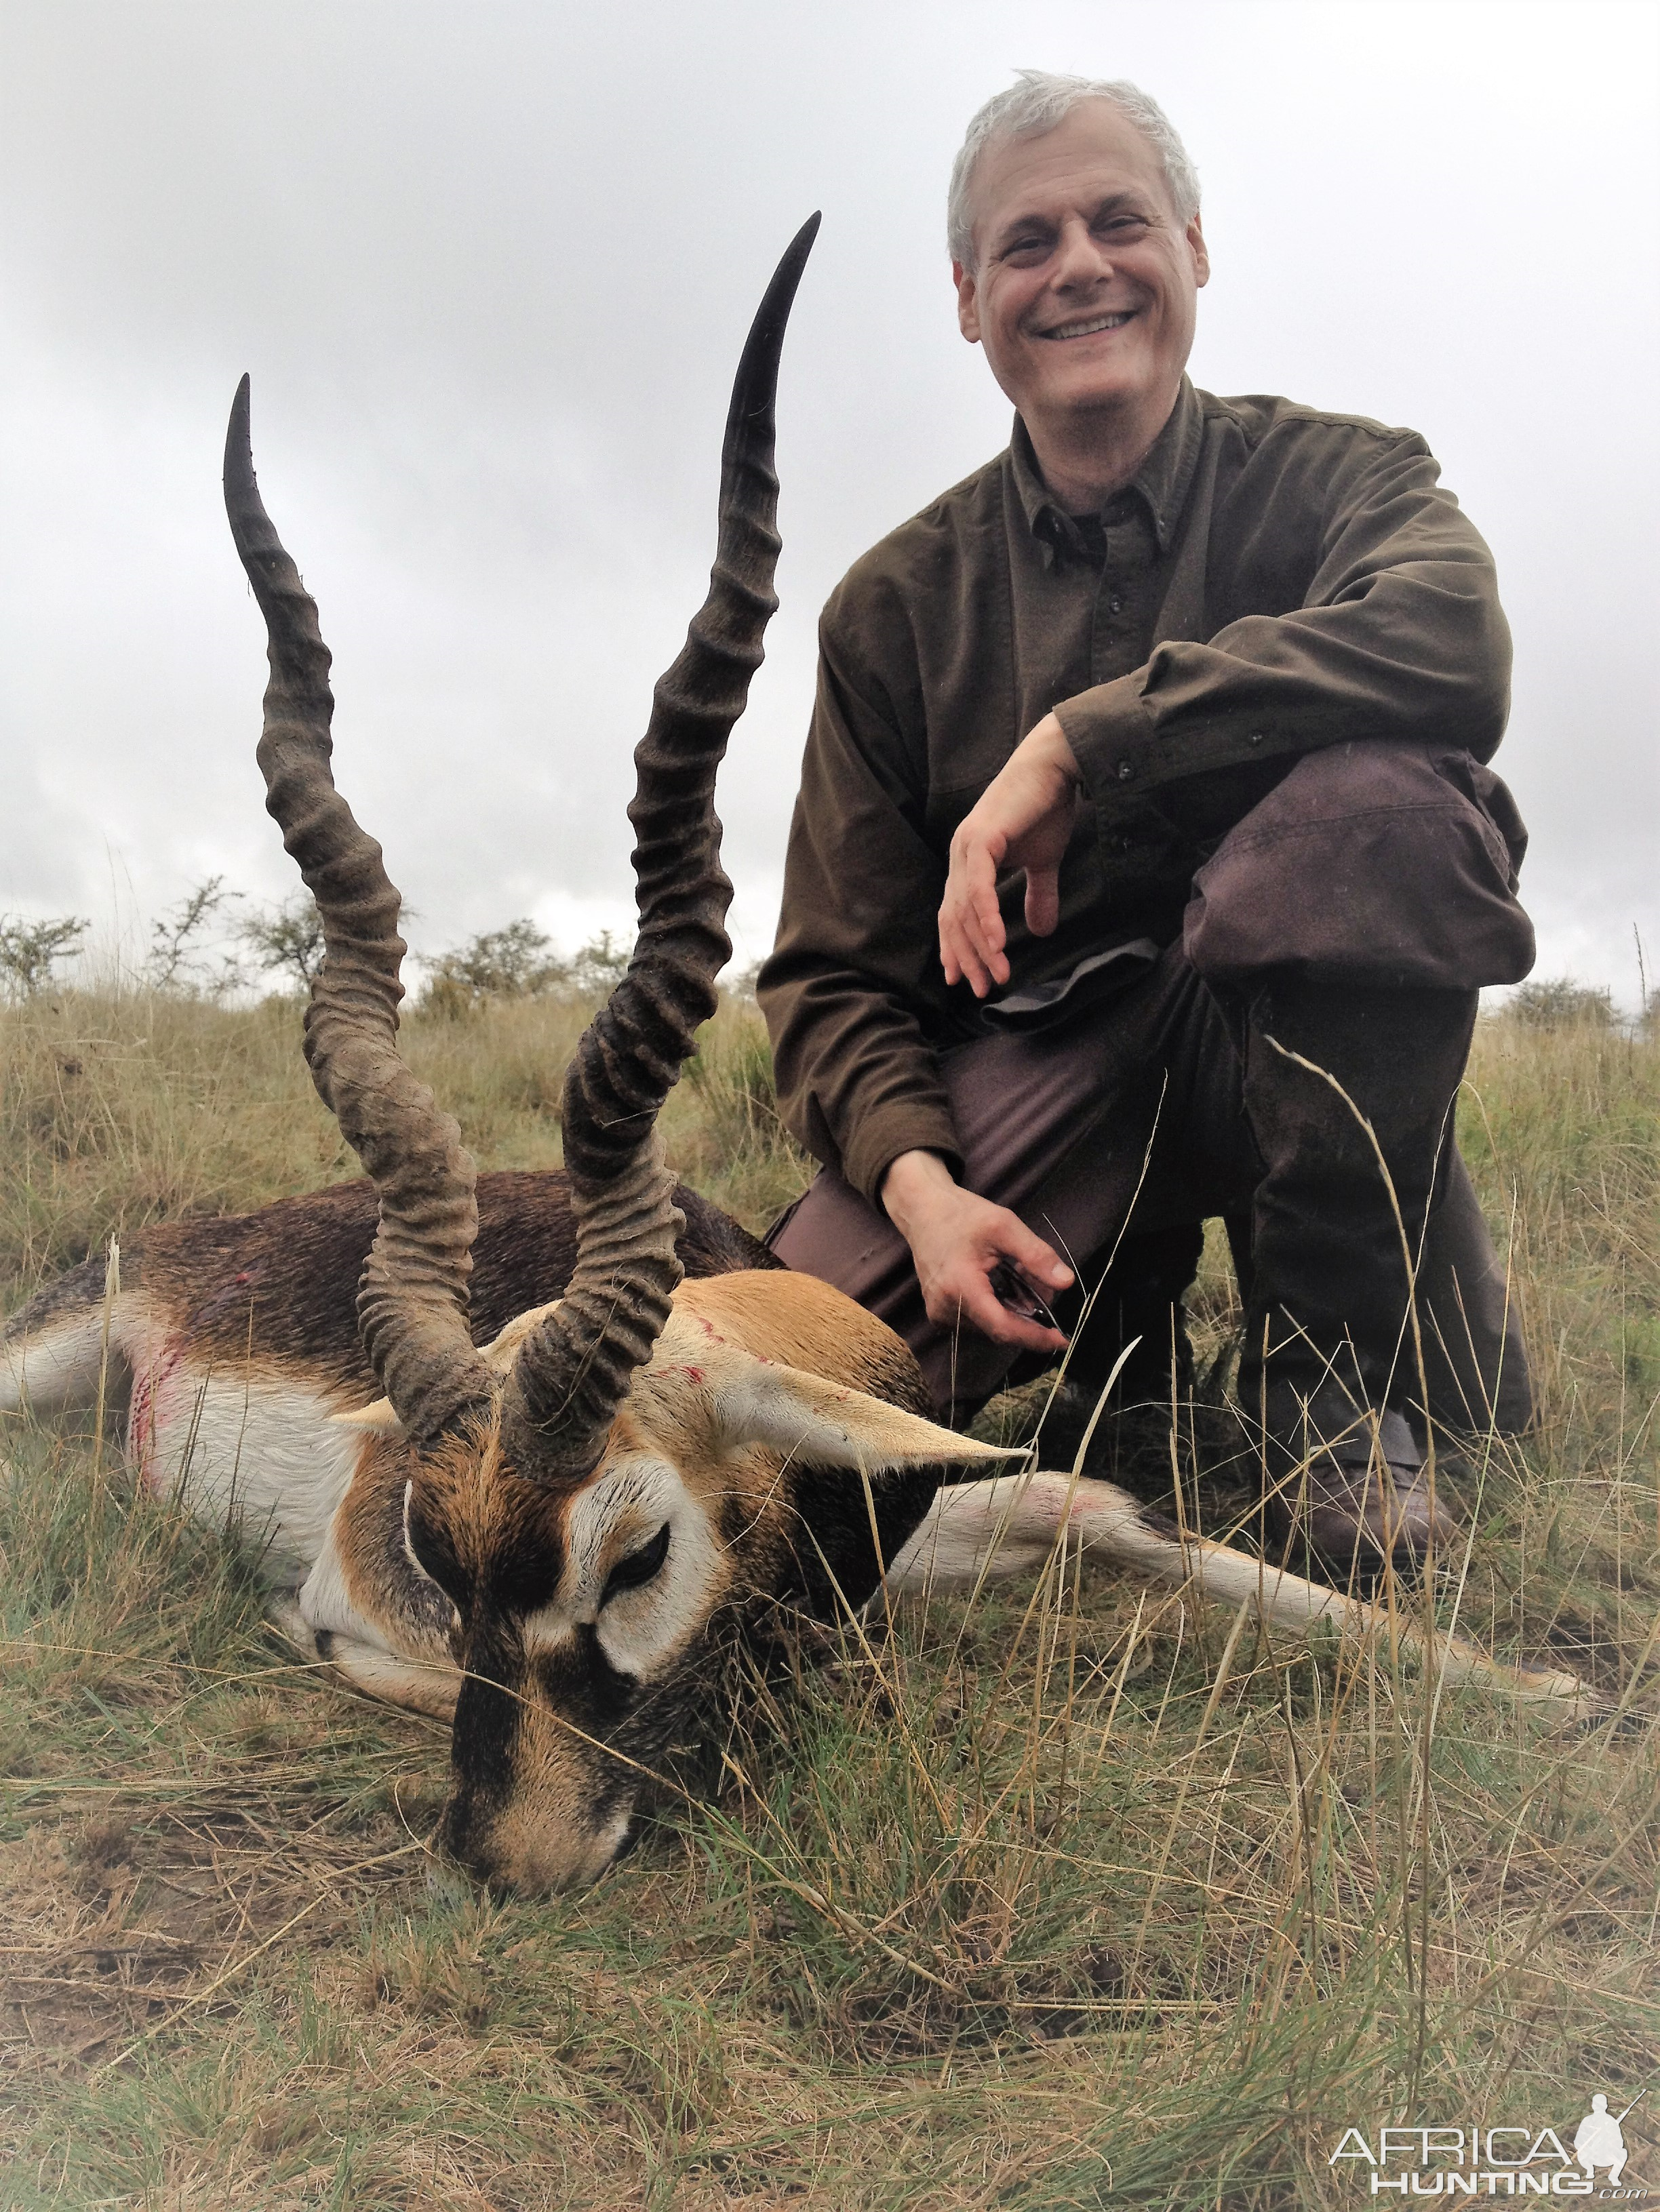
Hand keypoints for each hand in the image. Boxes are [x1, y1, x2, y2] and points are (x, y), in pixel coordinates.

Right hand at [880, 1150, 1071, 1355]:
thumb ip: (1036, 1255)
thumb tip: (1066, 1283)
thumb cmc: (961, 1215)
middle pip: (1000, 1329)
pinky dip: (998, 1309)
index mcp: (960, 1287)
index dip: (1035, 1338)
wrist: (923, 1211)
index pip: (1003, 1329)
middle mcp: (946, 1309)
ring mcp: (940, 1314)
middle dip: (1028, 1314)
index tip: (1062, 1339)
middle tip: (1039, 1280)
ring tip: (1019, 1274)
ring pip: (991, 1327)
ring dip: (1014, 1310)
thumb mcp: (1004, 1226)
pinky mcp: (940, 1314)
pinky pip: (979, 1322)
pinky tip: (1002, 1283)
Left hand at [939, 712, 1080, 997]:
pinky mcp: (982, 839)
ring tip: (998, 975)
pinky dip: (986, 918)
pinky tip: (996, 944)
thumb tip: (1040, 932)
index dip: (958, 948)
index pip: (955, 914)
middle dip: (968, 957)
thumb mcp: (1044, 863)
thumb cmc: (1048, 808)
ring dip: (982, 946)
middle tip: (983, 989)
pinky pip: (978, 888)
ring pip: (966, 909)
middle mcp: (960, 856)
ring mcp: (967, 846)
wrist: (1057, 767)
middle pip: (955, 918)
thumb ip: (1038, 895)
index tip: (966, 981)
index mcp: (969, 862)